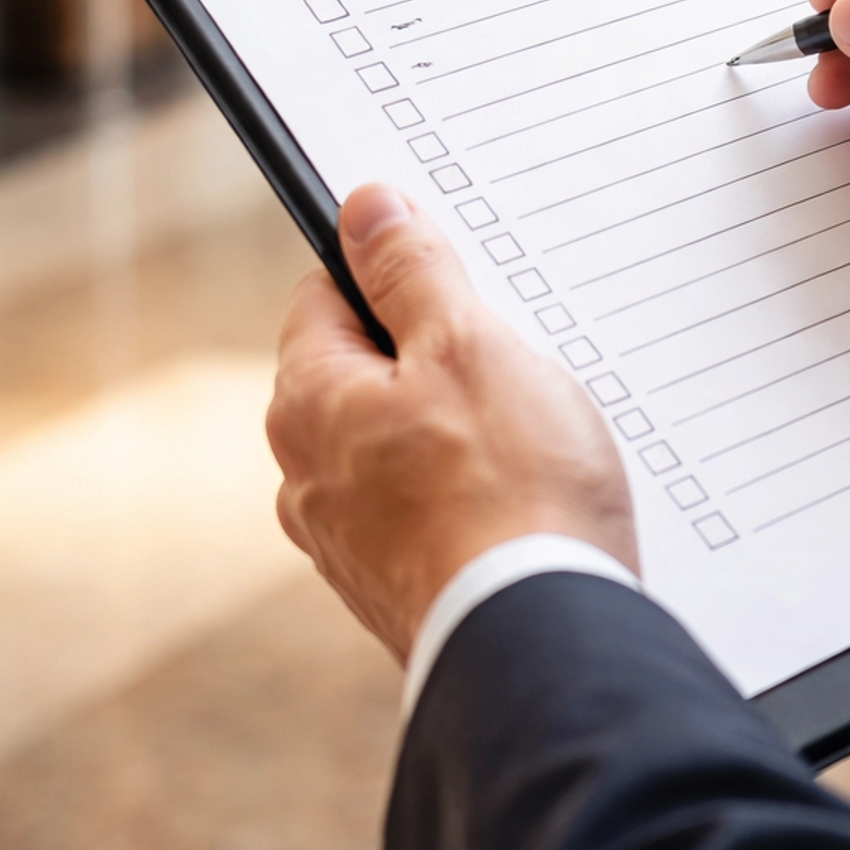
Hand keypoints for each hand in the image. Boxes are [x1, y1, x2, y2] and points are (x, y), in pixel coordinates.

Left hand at [267, 184, 637, 663]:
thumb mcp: (466, 343)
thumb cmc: (510, 488)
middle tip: (509, 360)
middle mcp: (308, 479)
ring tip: (530, 438)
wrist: (542, 641)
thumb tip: (364, 208)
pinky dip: (473, 495)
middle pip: (366, 372)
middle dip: (435, 355)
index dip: (393, 270)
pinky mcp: (402, 591)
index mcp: (307, 406)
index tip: (453, 271)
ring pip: (404, 445)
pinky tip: (526, 501)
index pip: (327, 295)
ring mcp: (352, 545)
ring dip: (461, 430)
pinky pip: (432, 511)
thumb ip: (412, 269)